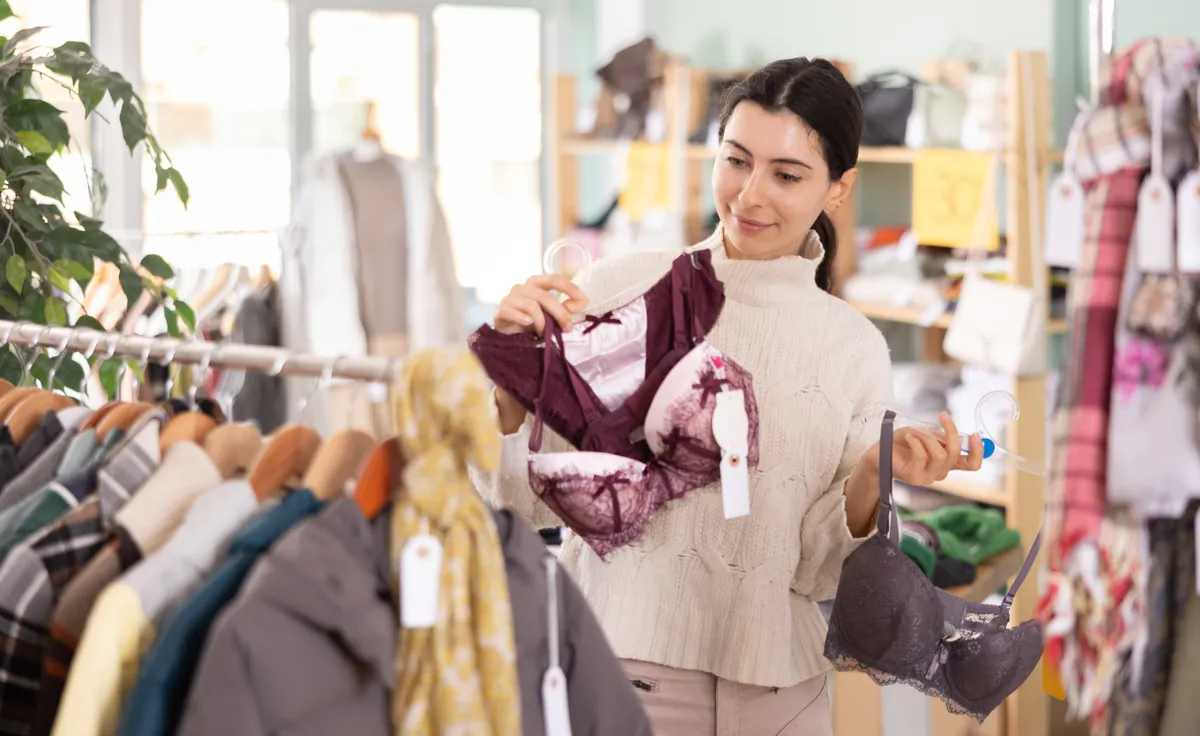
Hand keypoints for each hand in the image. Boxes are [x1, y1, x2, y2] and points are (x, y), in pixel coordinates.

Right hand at [493, 275, 588, 335]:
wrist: (507, 334)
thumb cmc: (531, 321)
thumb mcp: (552, 314)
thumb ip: (567, 307)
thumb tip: (584, 301)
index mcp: (536, 284)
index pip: (554, 279)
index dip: (569, 287)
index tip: (582, 298)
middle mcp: (522, 288)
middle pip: (545, 296)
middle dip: (560, 313)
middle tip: (567, 328)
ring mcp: (510, 298)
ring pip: (531, 306)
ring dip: (542, 322)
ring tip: (544, 333)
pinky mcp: (501, 311)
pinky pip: (512, 312)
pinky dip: (521, 318)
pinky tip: (528, 324)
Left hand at [864, 412, 984, 486]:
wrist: (879, 453)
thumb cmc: (903, 442)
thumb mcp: (925, 433)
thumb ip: (940, 435)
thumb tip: (951, 434)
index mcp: (947, 462)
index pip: (971, 464)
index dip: (978, 451)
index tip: (975, 434)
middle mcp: (941, 472)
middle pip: (955, 454)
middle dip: (951, 432)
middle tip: (943, 416)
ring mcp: (928, 477)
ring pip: (939, 455)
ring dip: (927, 438)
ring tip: (915, 433)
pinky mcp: (914, 477)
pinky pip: (921, 456)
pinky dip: (916, 442)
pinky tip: (908, 437)